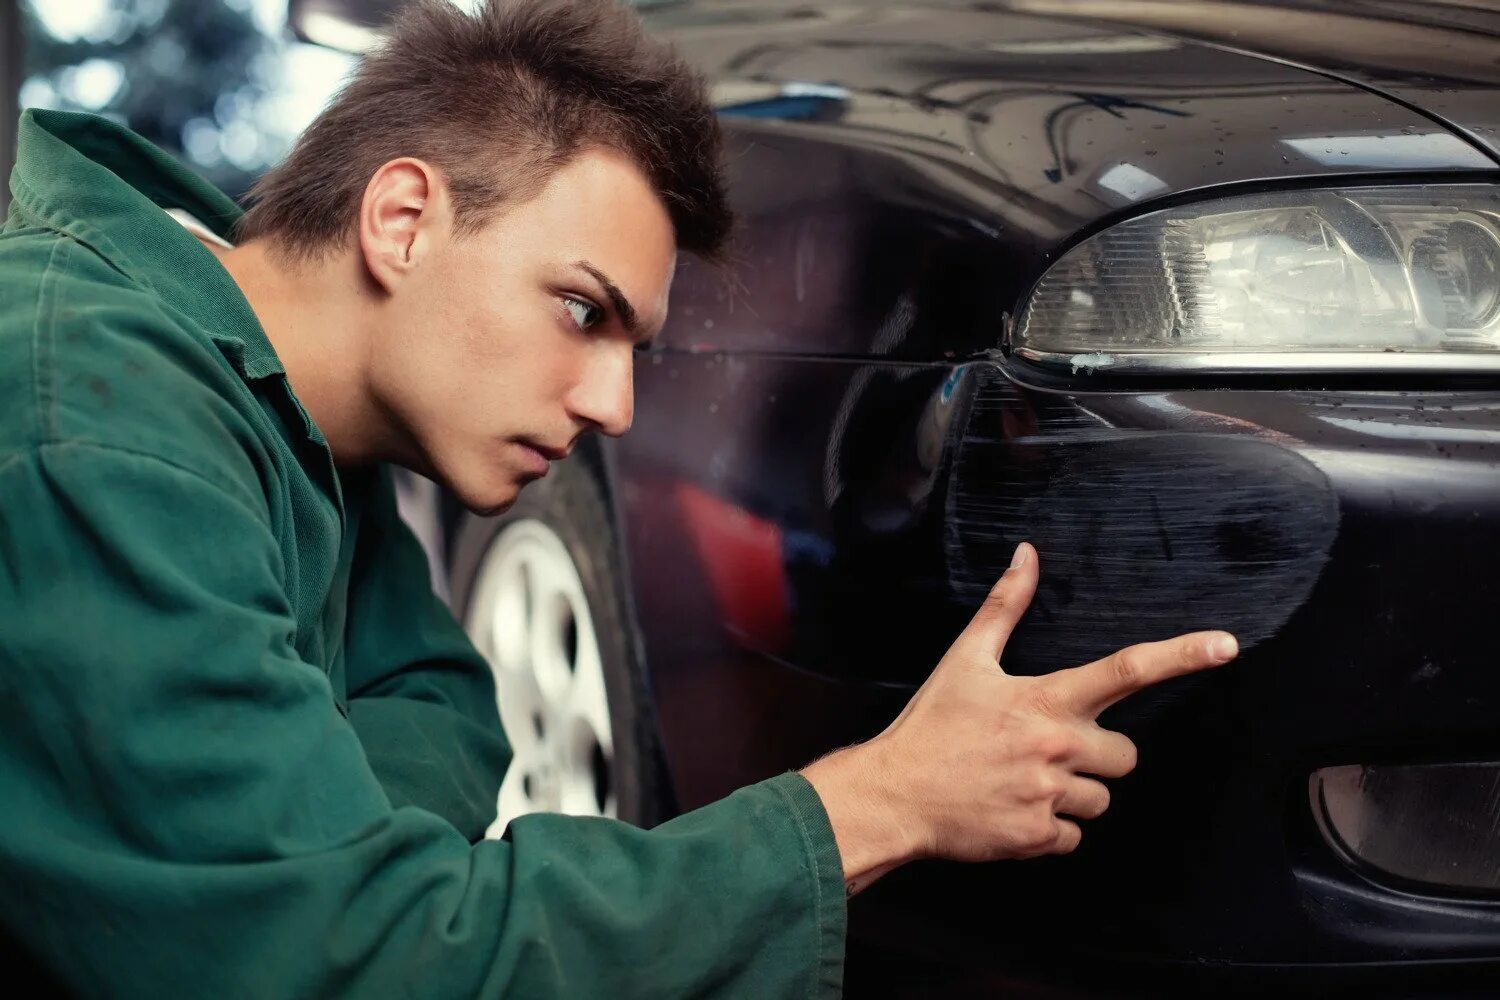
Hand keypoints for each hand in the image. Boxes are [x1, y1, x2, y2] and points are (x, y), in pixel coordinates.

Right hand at [801, 542, 1237, 893]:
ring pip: (1100, 800)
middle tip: (1046, 750)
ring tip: (1022, 781)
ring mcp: (1050, 796)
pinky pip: (1074, 837)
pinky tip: (1013, 810)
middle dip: (1095, 755)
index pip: (1126, 670)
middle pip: (1124, 755)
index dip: (1180, 655)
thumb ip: (1005, 607)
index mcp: (1046, 698)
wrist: (893, 794)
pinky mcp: (1038, 837)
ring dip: (1072, 794)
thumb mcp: (966, 660)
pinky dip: (1050, 829)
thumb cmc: (930, 726)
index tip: (1225, 645)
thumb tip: (1027, 554)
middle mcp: (1057, 746)